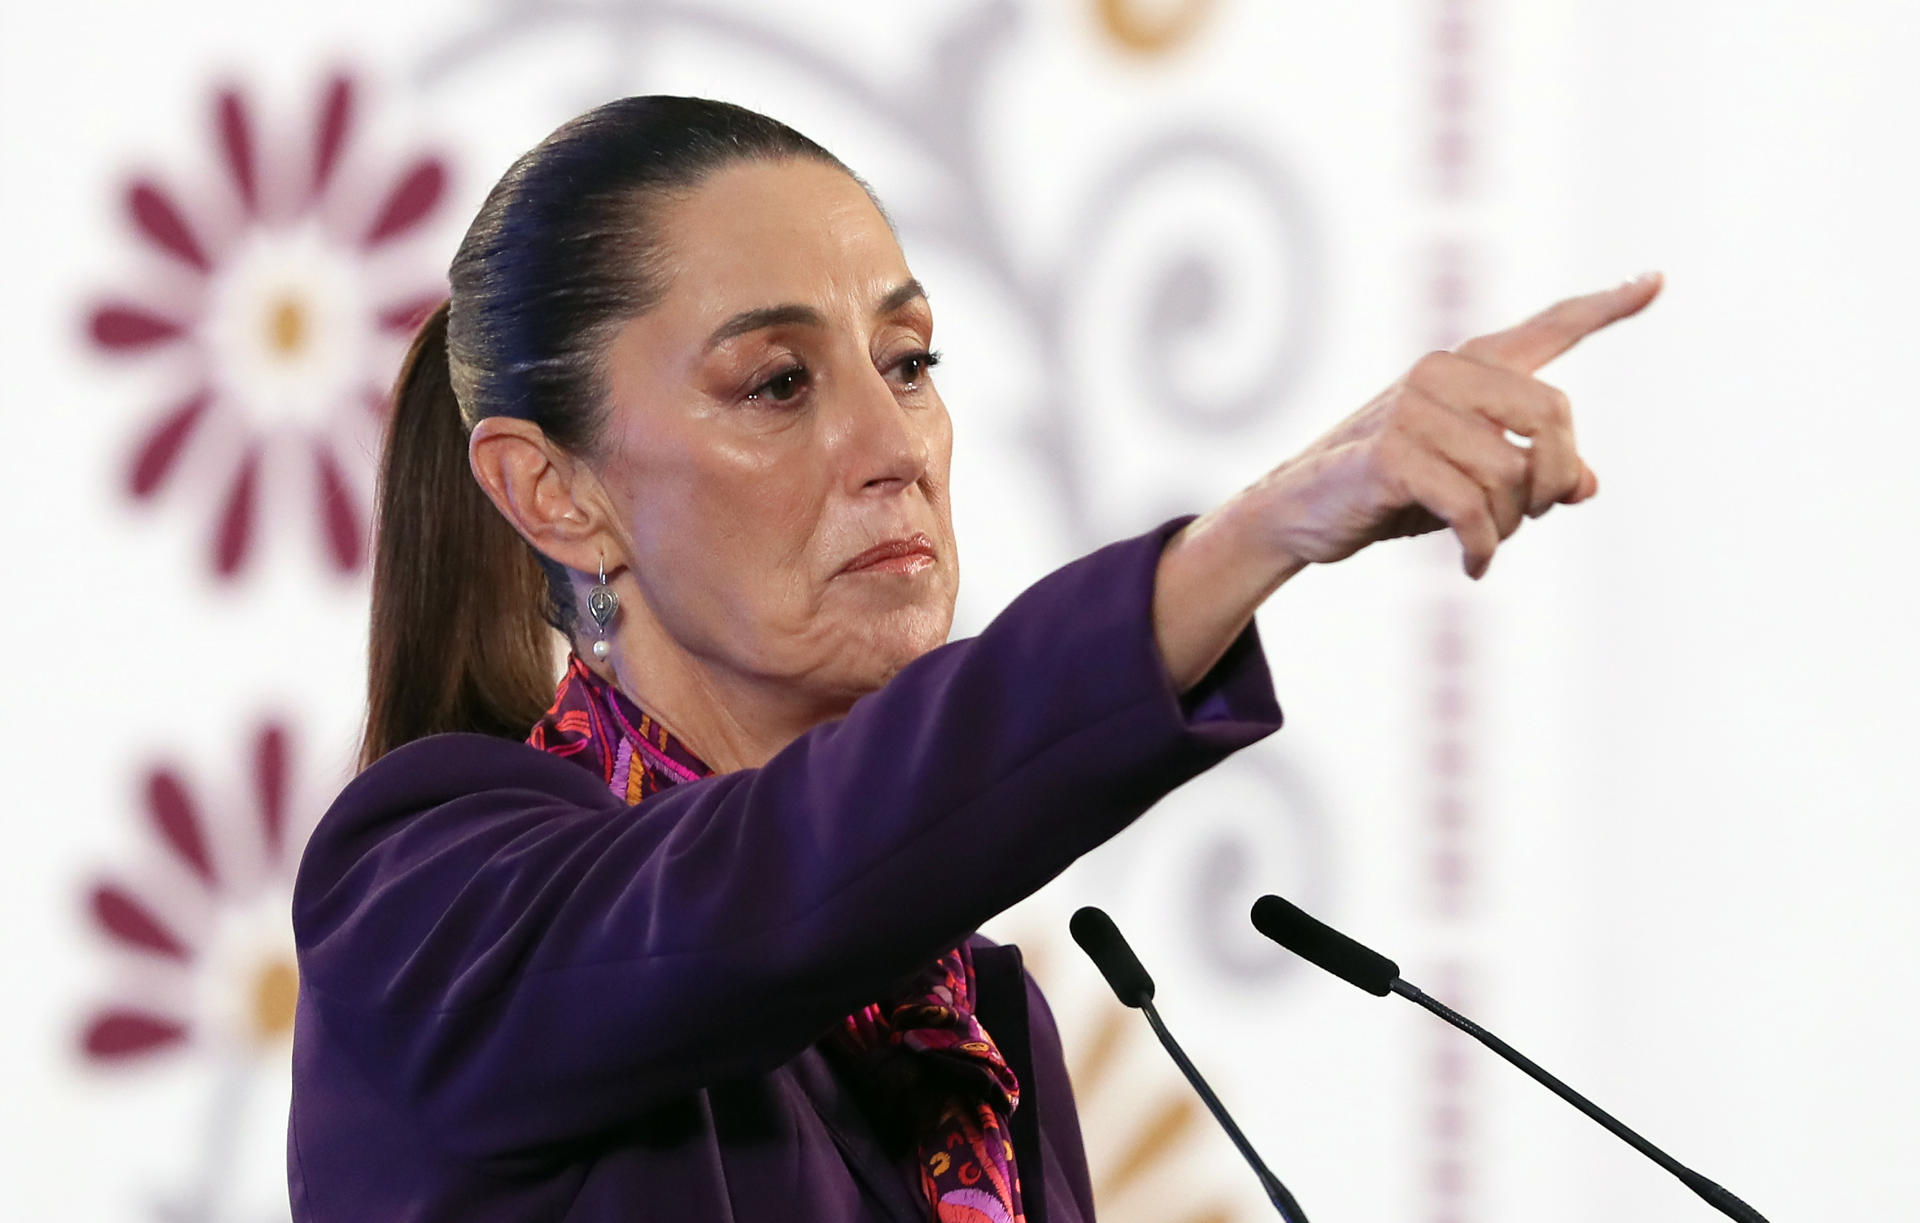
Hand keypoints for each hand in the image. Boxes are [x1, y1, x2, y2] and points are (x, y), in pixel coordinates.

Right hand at [1250, 271, 1662, 578]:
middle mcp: (1443, 372)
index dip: (1605, 306)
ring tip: (1483, 544)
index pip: (1548, 328)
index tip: (1655, 280)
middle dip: (1554, 479)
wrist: (1298, 511)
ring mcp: (1414, 408)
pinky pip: (1471, 507)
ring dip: (1510, 527)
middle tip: (1532, 517)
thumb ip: (1530, 474)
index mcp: (1468, 368)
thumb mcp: (1469, 481)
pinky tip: (1474, 567)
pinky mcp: (1392, 452)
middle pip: (1554, 415)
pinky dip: (1483, 547)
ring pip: (1513, 474)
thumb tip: (1587, 484)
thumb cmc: (1389, 491)